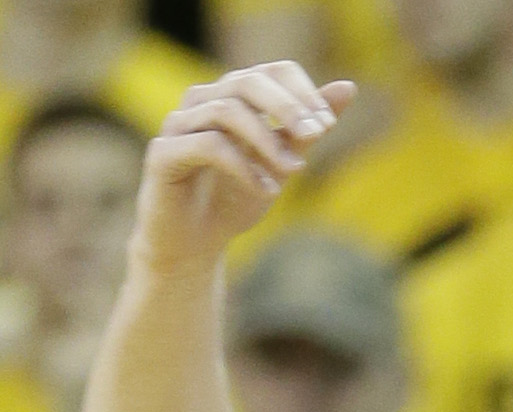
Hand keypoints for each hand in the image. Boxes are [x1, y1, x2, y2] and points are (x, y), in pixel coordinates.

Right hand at [139, 65, 352, 269]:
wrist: (194, 239)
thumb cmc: (236, 196)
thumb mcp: (282, 161)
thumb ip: (307, 128)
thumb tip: (348, 88)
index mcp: (232, 96)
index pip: (271, 70)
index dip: (303, 92)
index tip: (327, 125)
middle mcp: (202, 101)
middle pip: (247, 82)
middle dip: (287, 108)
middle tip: (314, 136)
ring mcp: (179, 124)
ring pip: (227, 110)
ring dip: (268, 140)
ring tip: (294, 171)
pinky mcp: (163, 152)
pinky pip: (207, 145)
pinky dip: (244, 167)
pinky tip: (267, 190)